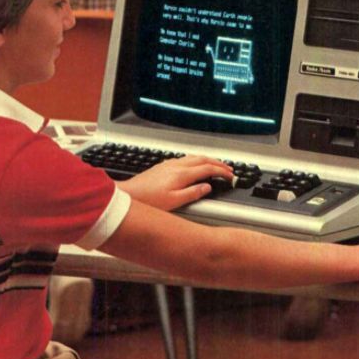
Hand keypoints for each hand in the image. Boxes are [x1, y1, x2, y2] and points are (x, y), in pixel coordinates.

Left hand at [119, 155, 233, 210]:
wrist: (128, 195)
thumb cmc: (148, 201)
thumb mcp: (174, 202)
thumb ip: (193, 193)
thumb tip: (207, 187)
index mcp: (182, 174)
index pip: (207, 168)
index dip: (221, 171)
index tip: (230, 175)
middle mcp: (176, 166)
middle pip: (202, 158)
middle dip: (218, 162)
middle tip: (228, 168)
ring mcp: (169, 164)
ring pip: (193, 157)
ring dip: (207, 159)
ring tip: (215, 165)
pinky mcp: (163, 166)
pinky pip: (185, 158)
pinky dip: (196, 160)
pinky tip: (194, 165)